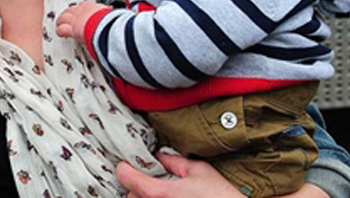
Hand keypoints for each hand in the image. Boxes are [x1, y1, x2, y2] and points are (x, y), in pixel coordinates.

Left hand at [56, 0, 107, 41]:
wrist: (104, 26)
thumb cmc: (108, 21)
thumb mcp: (108, 13)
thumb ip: (108, 12)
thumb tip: (112, 11)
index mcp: (91, 6)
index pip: (83, 5)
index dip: (81, 9)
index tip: (81, 12)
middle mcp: (81, 11)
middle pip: (71, 10)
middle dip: (69, 13)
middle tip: (68, 17)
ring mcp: (75, 20)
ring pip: (63, 17)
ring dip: (61, 21)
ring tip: (60, 23)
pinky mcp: (71, 29)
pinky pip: (61, 29)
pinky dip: (60, 31)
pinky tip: (60, 33)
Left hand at [116, 152, 329, 197]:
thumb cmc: (226, 194)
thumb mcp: (200, 170)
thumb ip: (175, 162)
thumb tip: (159, 156)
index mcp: (164, 194)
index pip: (129, 181)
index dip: (124, 170)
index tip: (124, 164)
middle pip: (131, 197)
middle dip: (134, 187)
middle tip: (142, 176)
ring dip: (143, 197)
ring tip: (153, 190)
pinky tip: (168, 196)